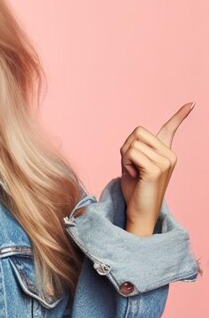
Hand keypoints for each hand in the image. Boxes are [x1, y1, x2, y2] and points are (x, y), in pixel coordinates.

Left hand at [120, 102, 193, 235]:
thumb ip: (135, 150)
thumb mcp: (132, 165)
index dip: (179, 116)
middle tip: (131, 167)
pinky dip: (126, 164)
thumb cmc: (135, 191)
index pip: (170, 129)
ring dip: (125, 158)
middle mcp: (169, 155)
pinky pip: (131, 153)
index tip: (191, 104)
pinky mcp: (156, 169)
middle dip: (126, 148)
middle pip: (138, 132)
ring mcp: (165, 161)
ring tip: (133, 173)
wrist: (140, 213)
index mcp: (165, 153)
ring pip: (132, 143)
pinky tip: (133, 176)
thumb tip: (135, 139)